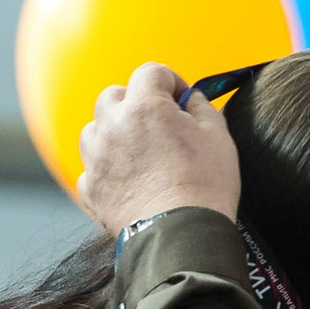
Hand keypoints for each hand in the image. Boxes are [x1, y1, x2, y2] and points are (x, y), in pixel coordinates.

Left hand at [76, 62, 238, 235]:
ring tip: (139, 151)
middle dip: (135, 103)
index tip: (180, 100)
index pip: (150, 72)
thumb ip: (202, 107)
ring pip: (95, 130)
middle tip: (158, 123)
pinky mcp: (91, 189)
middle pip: (114, 96)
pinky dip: (106, 169)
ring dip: (114, 132)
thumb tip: (191, 100)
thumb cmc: (204, 186)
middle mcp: (112, 126)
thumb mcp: (218, 136)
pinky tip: (127, 179)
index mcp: (144, 107)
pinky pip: (91, 168)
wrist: (180, 236)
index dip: (169, 82)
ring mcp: (96, 158)